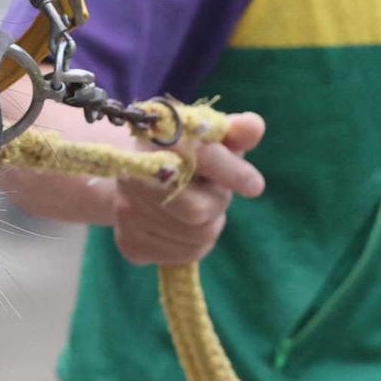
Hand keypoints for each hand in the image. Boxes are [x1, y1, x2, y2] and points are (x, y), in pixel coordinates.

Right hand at [110, 112, 264, 266]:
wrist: (132, 174)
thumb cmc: (181, 152)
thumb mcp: (208, 136)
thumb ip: (233, 131)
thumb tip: (255, 125)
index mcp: (155, 138)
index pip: (201, 158)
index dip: (231, 172)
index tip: (254, 185)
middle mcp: (133, 175)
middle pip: (200, 211)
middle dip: (217, 203)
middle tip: (212, 191)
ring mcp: (126, 212)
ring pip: (198, 238)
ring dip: (208, 224)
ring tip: (195, 204)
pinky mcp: (129, 244)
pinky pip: (185, 255)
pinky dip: (193, 244)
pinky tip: (180, 225)